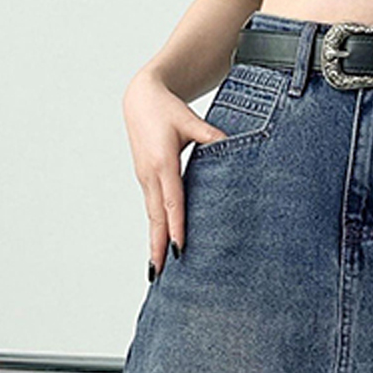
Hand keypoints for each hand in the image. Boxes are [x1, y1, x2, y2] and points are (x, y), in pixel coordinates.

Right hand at [121, 64, 229, 275]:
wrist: (140, 98)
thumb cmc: (167, 109)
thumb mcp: (190, 120)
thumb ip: (211, 136)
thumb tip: (231, 148)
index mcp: (163, 163)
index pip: (172, 202)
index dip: (176, 226)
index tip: (179, 249)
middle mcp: (151, 175)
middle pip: (156, 218)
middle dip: (158, 246)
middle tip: (160, 273)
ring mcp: (145, 179)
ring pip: (151, 217)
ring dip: (154, 243)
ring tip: (157, 269)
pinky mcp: (145, 180)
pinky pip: (151, 210)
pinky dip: (154, 229)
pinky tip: (158, 246)